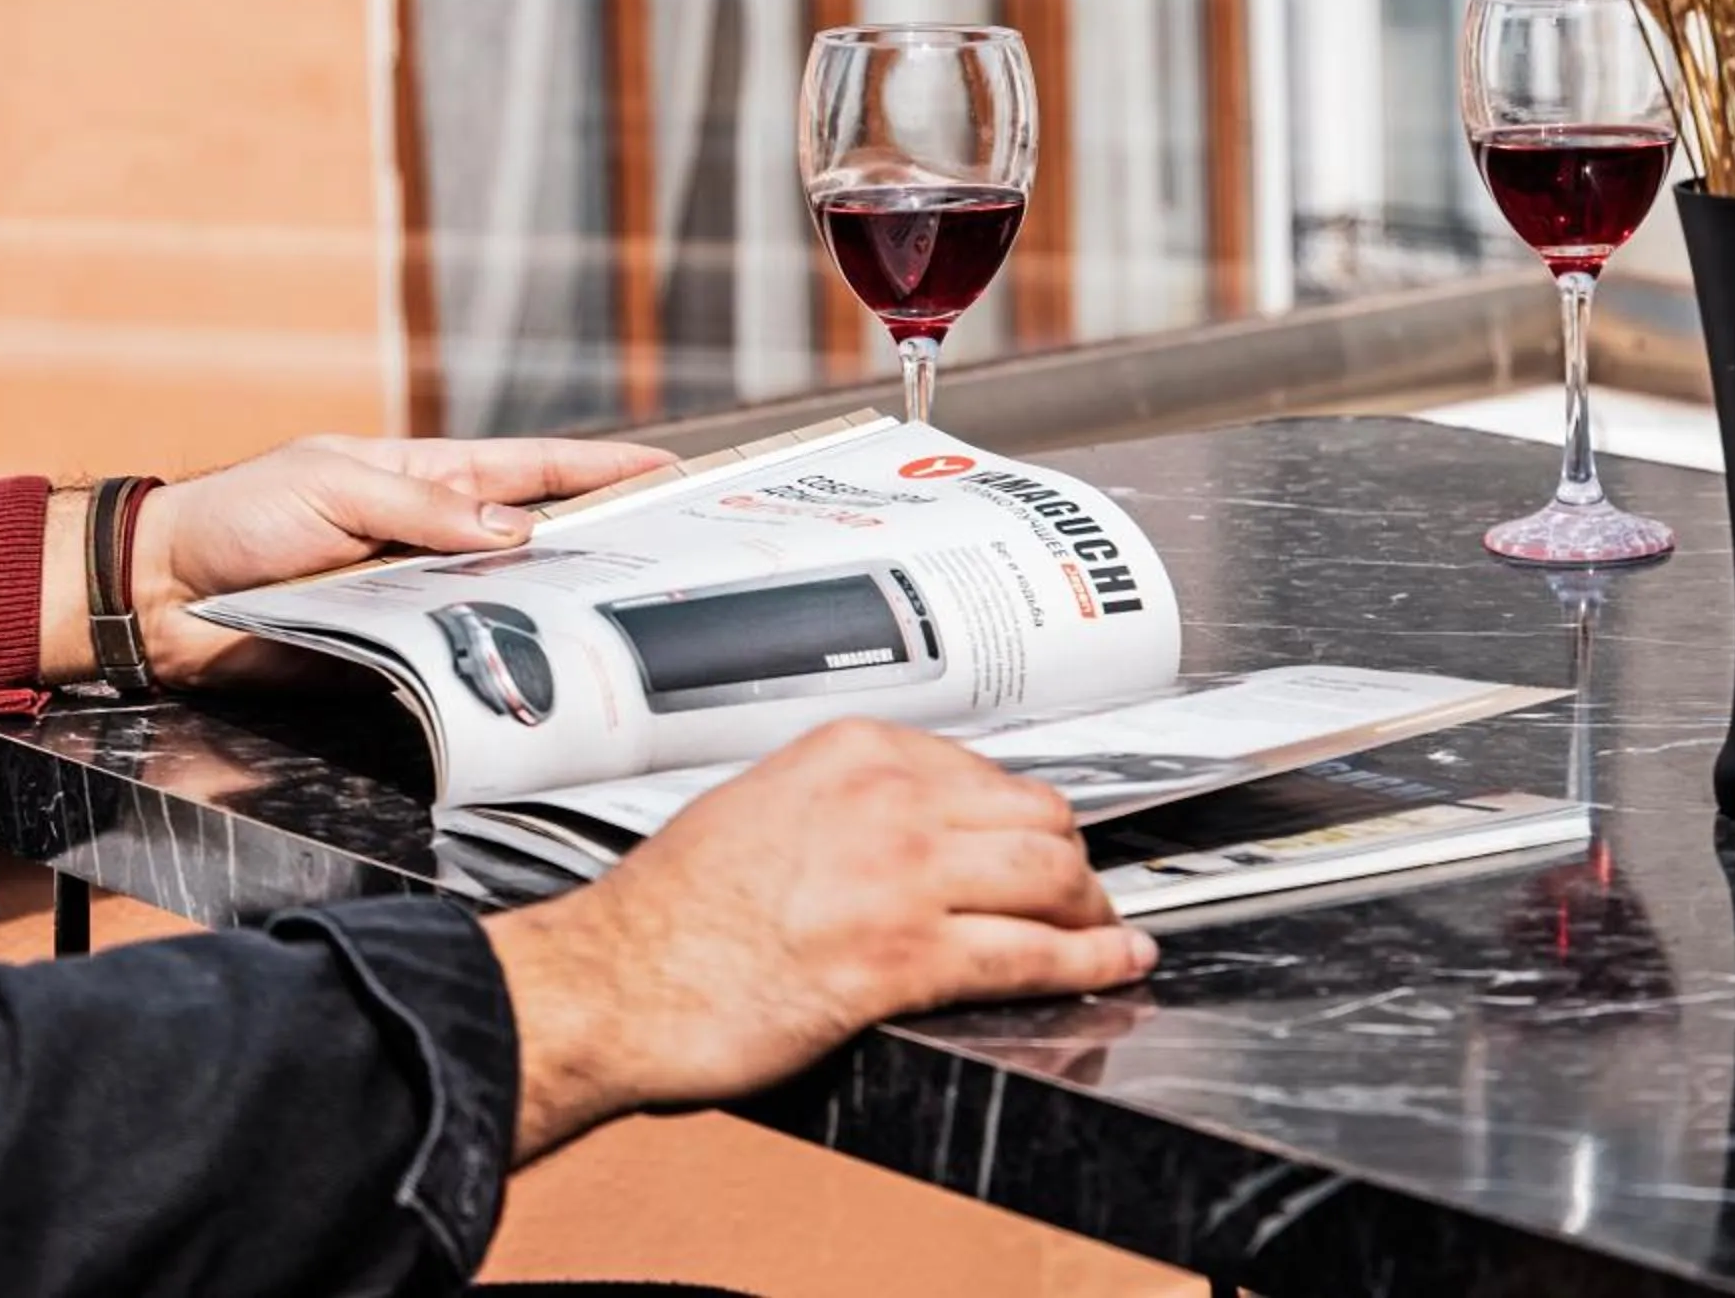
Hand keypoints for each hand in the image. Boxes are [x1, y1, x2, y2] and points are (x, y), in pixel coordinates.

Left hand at [122, 435, 675, 689]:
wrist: (161, 595)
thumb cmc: (240, 517)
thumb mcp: (333, 486)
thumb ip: (422, 508)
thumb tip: (514, 531)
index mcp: (426, 480)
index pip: (530, 469)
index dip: (599, 467)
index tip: (666, 467)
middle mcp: (433, 539)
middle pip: (535, 541)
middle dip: (602, 541)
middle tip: (671, 549)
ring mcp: (415, 598)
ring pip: (504, 604)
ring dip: (554, 609)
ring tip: (622, 613)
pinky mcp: (391, 653)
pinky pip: (454, 659)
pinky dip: (492, 663)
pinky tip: (534, 669)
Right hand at [484, 720, 1156, 1157]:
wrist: (616, 980)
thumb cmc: (672, 910)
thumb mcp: (763, 805)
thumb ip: (846, 805)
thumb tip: (911, 828)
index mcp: (855, 754)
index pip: (986, 772)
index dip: (1028, 816)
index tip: (1042, 839)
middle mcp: (891, 800)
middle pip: (1038, 816)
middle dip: (1072, 860)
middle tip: (1082, 892)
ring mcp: (903, 877)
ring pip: (1051, 877)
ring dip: (1091, 908)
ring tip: (1103, 929)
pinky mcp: (905, 958)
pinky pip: (1031, 954)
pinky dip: (1092, 961)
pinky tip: (1118, 962)